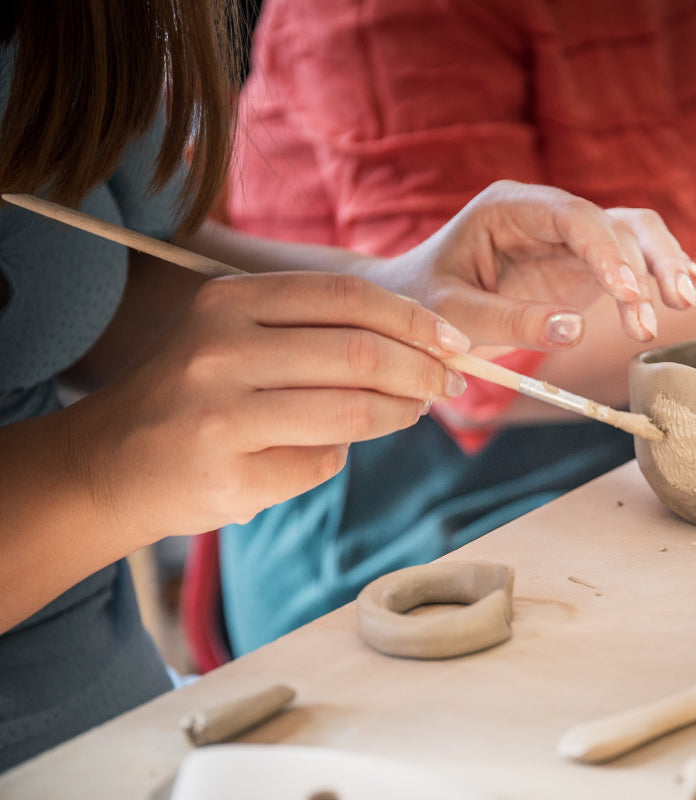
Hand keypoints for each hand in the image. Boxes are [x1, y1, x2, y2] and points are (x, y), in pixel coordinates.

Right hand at [70, 272, 470, 536]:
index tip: (453, 340)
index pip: (346, 297)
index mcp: (227, 301)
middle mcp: (219, 351)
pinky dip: (339, 456)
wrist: (111, 464)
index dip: (413, 318)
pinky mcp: (230, 476)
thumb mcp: (237, 334)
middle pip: (360, 354)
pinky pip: (322, 463)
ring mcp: (221, 416)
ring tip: (413, 411)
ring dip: (400, 413)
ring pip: (351, 412)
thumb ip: (315, 328)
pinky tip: (326, 450)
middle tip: (449, 384)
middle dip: (423, 371)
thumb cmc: (199, 392)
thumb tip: (428, 344)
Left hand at [373, 181, 695, 348]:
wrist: (415, 310)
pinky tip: (687, 289)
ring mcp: (569, 238)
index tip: (629, 293)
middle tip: (674, 303)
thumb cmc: (423, 307)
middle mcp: (546, 214)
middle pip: (614, 221)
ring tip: (683, 304)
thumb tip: (576, 329)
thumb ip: (510, 322)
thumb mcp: (453, 317)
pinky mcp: (584, 264)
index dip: (607, 250)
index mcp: (509, 208)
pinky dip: (659, 272)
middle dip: (648, 260)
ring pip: (633, 234)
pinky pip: (632, 258)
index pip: (571, 216)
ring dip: (663, 265)